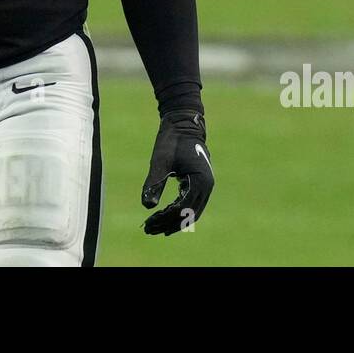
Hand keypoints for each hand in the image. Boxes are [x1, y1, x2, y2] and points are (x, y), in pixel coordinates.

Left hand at [141, 110, 213, 235]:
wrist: (183, 122)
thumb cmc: (171, 139)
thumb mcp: (160, 161)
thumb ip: (154, 183)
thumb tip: (146, 206)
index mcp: (200, 181)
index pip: (182, 209)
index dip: (164, 218)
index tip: (148, 223)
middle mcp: (207, 186)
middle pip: (188, 215)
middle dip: (168, 224)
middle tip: (148, 230)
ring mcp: (206, 185)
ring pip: (192, 212)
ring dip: (174, 221)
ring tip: (156, 228)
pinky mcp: (201, 182)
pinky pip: (192, 203)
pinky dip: (179, 212)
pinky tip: (165, 215)